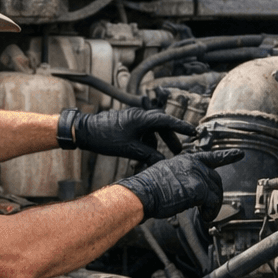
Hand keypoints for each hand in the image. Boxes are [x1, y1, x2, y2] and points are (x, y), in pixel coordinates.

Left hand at [60, 107, 195, 163]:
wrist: (84, 131)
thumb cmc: (105, 137)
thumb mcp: (129, 149)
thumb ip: (147, 154)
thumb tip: (161, 161)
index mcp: (141, 118)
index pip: (166, 121)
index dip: (181, 127)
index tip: (193, 132)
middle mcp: (138, 116)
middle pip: (160, 125)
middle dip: (169, 138)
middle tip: (178, 150)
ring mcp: (132, 120)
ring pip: (150, 130)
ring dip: (155, 143)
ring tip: (158, 158)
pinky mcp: (126, 125)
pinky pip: (141, 133)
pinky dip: (144, 143)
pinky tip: (141, 157)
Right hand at [117, 149, 243, 221]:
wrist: (141, 194)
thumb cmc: (147, 189)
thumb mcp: (165, 175)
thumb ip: (181, 178)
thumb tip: (189, 190)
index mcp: (185, 160)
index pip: (210, 156)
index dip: (226, 156)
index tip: (239, 154)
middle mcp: (193, 165)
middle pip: (215, 179)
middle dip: (216, 195)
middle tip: (211, 208)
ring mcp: (197, 175)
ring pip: (216, 192)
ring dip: (214, 206)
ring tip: (206, 216)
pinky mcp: (198, 189)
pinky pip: (213, 203)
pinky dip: (211, 213)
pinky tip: (205, 218)